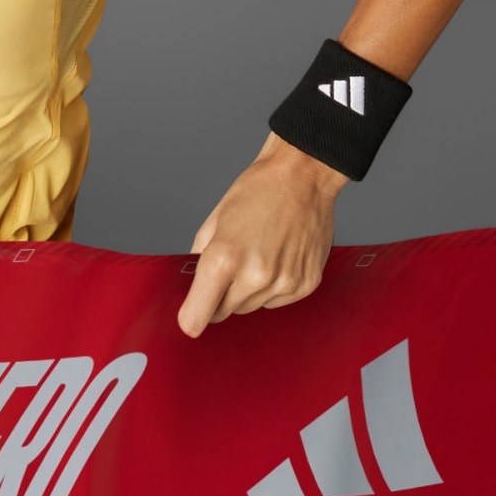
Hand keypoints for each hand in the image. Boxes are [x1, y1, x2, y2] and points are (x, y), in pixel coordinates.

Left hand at [178, 134, 346, 338]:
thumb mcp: (213, 222)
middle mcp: (255, 277)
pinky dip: (273, 287)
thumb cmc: (257, 192)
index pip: (197, 316)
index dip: (191, 318)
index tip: (189, 318)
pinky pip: (277, 302)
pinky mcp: (306, 285)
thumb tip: (192, 291)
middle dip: (221, 295)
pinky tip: (278, 257)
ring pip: (251, 307)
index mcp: (224, 259)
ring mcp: (284, 283)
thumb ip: (199, 261)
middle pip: (224, 312)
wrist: (302, 177)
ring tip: (258, 253)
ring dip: (248, 290)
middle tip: (231, 263)